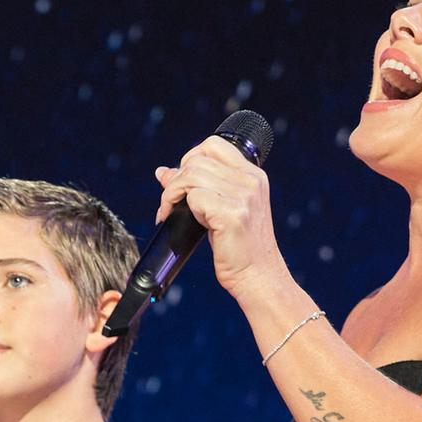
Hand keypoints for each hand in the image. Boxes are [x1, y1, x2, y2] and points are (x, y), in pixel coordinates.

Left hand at [152, 132, 283, 291]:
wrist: (258, 276)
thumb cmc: (239, 246)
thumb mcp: (223, 209)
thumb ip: (201, 186)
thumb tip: (163, 171)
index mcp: (253, 175)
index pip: (213, 145)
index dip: (190, 158)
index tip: (183, 181)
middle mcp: (251, 181)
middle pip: (196, 161)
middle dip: (175, 181)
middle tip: (170, 203)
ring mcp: (243, 195)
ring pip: (191, 176)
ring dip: (172, 194)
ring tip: (170, 212)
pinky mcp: (233, 213)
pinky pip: (193, 196)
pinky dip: (178, 207)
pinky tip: (180, 222)